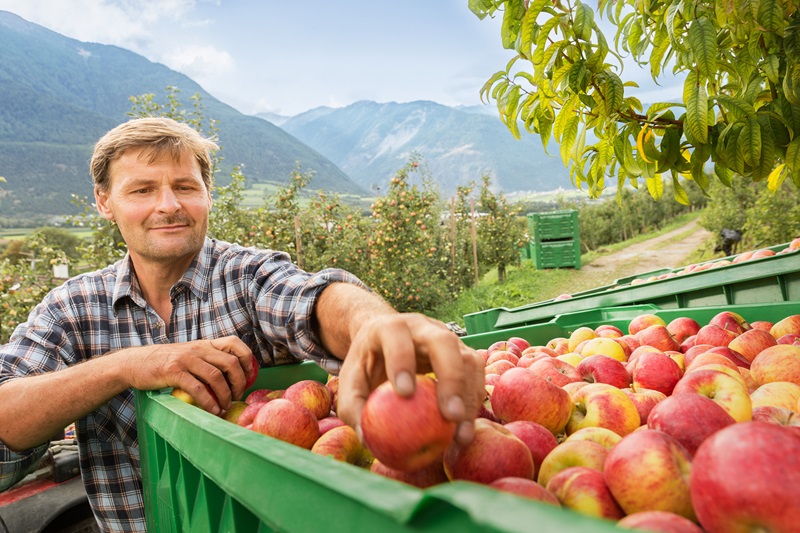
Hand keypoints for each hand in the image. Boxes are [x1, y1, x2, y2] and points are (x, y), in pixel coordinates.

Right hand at [123, 336, 255, 414]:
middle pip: (230, 363)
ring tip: (225, 407)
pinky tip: (212, 410)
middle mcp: (198, 349)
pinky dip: (208, 401)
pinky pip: (198, 388)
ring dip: (225, 395)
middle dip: (239, 382)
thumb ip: (207, 359)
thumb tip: (230, 375)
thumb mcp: (189, 354)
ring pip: (216, 377)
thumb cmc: (165, 362)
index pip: (234, 343)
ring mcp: (186, 360)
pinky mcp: (174, 372)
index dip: (247, 359)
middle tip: (238, 396)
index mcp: (204, 344)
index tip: (250, 375)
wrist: (135, 362)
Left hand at [336, 313, 484, 445]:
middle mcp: (422, 327)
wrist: (385, 342)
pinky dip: (473, 403)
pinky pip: (476, 375)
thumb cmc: (366, 365)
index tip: (404, 393)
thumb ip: (352, 407)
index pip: (397, 335)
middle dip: (450, 378)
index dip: (402, 360)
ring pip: (468, 359)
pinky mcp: (462, 353)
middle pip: (444, 342)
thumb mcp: (350, 382)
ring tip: (461, 435)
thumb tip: (367, 439)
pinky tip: (463, 432)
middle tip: (449, 416)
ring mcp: (447, 338)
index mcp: (389, 327)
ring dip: (468, 397)